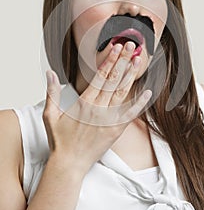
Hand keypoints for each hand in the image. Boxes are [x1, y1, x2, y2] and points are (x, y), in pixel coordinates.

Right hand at [43, 41, 151, 173]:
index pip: (100, 76)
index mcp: (84, 102)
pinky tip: (147, 92)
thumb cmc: (60, 140)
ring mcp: (109, 119)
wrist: (69, 163)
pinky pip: (130, 114)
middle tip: (130, 46)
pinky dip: (139, 103)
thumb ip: (52, 92)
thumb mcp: (50, 115)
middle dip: (122, 60)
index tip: (116, 48)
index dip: (109, 60)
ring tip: (138, 60)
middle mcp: (98, 108)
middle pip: (113, 80)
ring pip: (122, 93)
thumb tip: (50, 73)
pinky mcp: (116, 130)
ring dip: (131, 75)